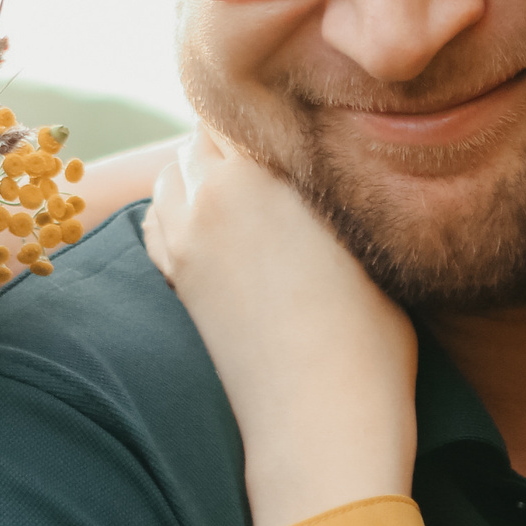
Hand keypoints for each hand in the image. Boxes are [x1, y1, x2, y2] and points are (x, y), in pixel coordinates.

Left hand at [144, 129, 417, 525]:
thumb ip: (326, 180)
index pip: (243, 106)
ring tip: (249, 190)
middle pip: (202, 138)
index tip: (298, 118)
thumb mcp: (363, 236)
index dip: (270, 108)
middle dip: (231, 139)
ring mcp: (183, 241)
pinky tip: (219, 226)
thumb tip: (319, 146)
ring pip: (173, 175)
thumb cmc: (366, 332)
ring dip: (201, 172)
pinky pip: (159, 219)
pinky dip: (179, 210)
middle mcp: (209, 197)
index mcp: (258, 172)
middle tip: (276, 158)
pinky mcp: (176, 280)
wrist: (320, 419)